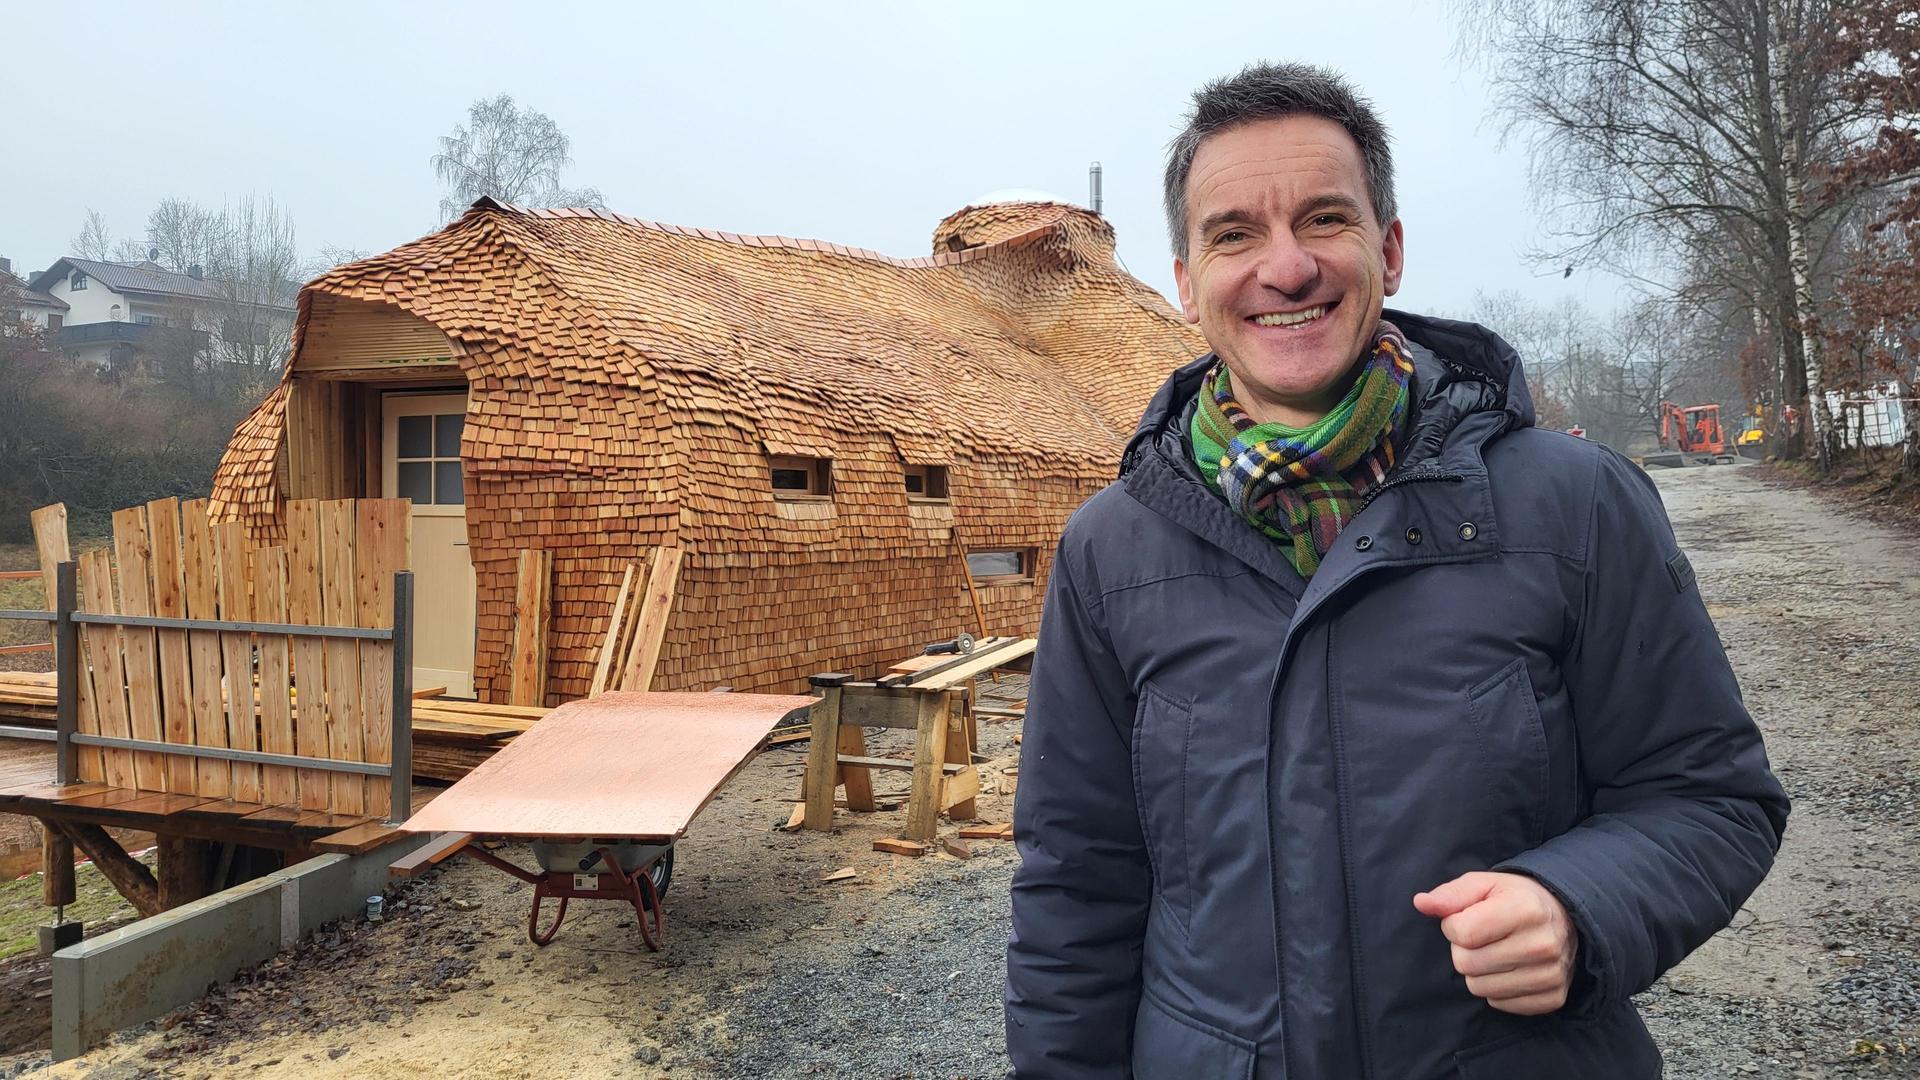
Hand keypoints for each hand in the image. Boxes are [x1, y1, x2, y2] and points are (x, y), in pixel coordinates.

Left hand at [1413, 871, 1576, 1014]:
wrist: (1563, 916)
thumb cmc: (1514, 898)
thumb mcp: (1483, 884)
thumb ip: (1450, 894)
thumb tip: (1421, 903)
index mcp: (1525, 909)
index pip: (1462, 933)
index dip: (1453, 926)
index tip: (1467, 919)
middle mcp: (1542, 944)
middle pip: (1466, 964)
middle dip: (1464, 950)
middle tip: (1483, 938)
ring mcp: (1551, 974)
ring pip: (1479, 989)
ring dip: (1479, 972)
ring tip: (1497, 952)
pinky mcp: (1553, 997)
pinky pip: (1500, 1004)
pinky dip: (1498, 989)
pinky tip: (1511, 969)